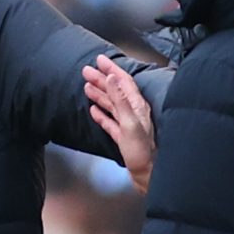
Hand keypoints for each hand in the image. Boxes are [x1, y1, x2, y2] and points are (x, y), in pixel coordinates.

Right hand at [83, 55, 154, 192]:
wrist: (147, 173)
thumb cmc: (141, 151)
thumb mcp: (129, 123)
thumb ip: (121, 100)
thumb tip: (113, 78)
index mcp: (137, 106)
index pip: (123, 82)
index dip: (111, 69)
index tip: (99, 60)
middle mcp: (133, 112)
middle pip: (115, 91)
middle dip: (101, 79)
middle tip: (86, 71)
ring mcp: (127, 124)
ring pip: (111, 105)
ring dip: (99, 94)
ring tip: (86, 86)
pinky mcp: (122, 136)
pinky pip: (109, 121)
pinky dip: (101, 114)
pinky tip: (93, 110)